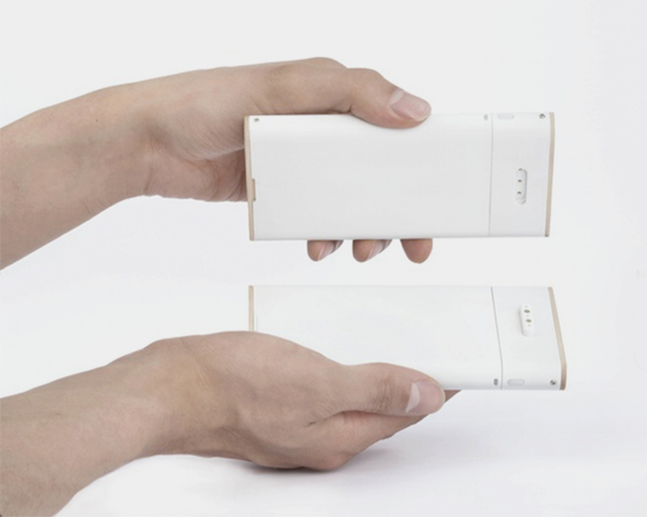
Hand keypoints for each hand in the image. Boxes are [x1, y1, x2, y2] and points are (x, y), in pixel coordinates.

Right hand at [0, 332, 453, 514]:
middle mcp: (323, 438)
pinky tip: (341, 361)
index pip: (405, 415)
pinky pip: (325, 395)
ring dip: (378, 383)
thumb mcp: (318, 381)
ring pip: (354, 404)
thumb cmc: (235, 384)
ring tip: (396, 357)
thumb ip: (375, 388)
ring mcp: (299, 426)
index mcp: (340, 436)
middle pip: (382, 415)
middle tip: (432, 361)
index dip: (435, 391)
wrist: (171, 386)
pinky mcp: (278, 409)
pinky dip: (344, 378)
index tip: (458, 371)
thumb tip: (425, 396)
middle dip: (410, 390)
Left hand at [136, 58, 433, 261]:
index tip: (439, 195)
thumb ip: (348, 92)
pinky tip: (320, 246)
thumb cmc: (204, 101)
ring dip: (363, 230)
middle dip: (399, 211)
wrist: (150, 143)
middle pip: (379, 174)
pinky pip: (318, 217)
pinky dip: (326, 236)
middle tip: (411, 242)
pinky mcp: (282, 190)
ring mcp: (302, 163)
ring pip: (351, 201)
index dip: (422, 161)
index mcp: (332, 97)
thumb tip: (412, 109)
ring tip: (360, 250)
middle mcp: (322, 129)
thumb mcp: (280, 87)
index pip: (394, 127)